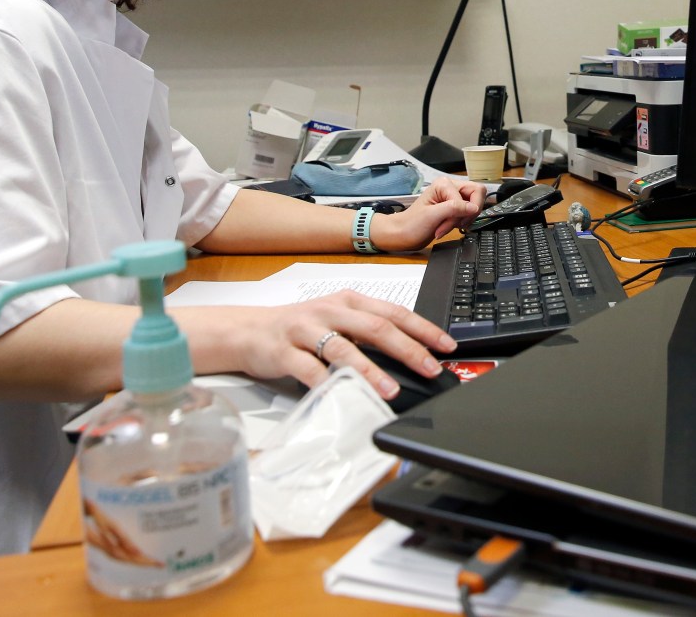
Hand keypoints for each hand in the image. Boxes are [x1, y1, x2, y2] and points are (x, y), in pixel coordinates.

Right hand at [207, 290, 455, 401]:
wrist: (248, 330)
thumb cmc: (299, 328)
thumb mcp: (338, 321)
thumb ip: (368, 332)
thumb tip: (412, 353)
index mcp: (349, 301)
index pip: (394, 312)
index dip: (424, 329)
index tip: (446, 346)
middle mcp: (331, 311)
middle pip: (376, 327)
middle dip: (408, 349)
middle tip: (430, 369)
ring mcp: (306, 329)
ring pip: (343, 347)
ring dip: (370, 370)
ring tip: (389, 389)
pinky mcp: (284, 351)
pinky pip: (308, 368)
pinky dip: (326, 383)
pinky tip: (340, 395)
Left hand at [371, 177, 486, 249]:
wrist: (403, 235)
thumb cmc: (411, 224)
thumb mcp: (433, 215)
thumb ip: (455, 208)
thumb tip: (474, 207)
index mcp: (444, 184)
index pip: (471, 193)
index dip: (463, 211)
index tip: (450, 221)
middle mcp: (450, 189)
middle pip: (477, 196)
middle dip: (468, 213)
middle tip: (456, 223)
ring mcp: (452, 200)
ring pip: (473, 207)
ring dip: (462, 221)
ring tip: (445, 227)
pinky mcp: (453, 210)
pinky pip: (468, 215)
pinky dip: (461, 224)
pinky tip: (448, 227)